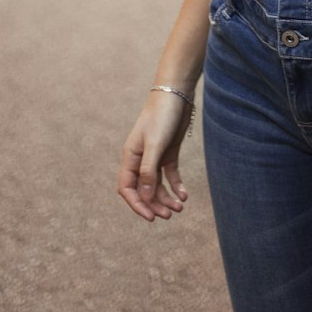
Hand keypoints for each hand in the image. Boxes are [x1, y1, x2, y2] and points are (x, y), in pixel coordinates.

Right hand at [117, 93, 191, 221]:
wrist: (177, 93)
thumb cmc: (162, 115)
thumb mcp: (155, 144)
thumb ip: (149, 170)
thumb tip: (145, 197)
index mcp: (131, 157)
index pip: (127, 188)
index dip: (137, 204)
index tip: (150, 217)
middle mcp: (141, 159)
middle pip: (144, 190)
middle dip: (155, 204)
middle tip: (169, 215)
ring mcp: (155, 156)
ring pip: (157, 185)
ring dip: (166, 198)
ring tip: (180, 207)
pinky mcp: (169, 152)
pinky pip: (170, 175)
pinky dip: (176, 186)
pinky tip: (183, 195)